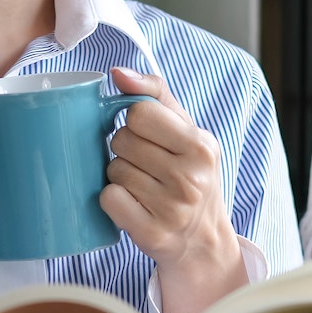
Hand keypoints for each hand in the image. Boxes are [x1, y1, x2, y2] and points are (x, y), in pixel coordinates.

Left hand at [101, 67, 247, 312]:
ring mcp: (172, 209)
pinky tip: (132, 204)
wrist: (203, 239)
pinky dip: (113, 200)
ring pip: (113, 170)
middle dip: (125, 150)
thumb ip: (155, 95)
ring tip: (142, 186)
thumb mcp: (186, 132)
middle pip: (121, 141)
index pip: (139, 113)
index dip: (134, 122)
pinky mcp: (151, 233)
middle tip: (145, 166)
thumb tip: (118, 73)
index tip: (146, 136)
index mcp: (200, 146)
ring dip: (119, 176)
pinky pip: (109, 199)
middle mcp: (191, 178)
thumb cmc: (190, 176)